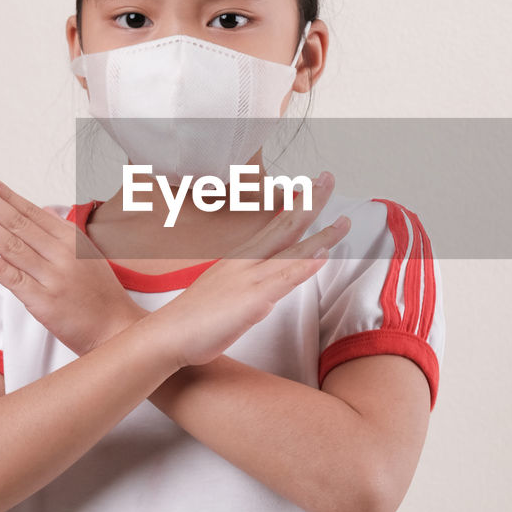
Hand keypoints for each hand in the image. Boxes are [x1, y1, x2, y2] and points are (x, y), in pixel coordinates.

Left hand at [0, 176, 141, 355]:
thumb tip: (44, 209)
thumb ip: (62, 231)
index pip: (32, 212)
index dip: (7, 196)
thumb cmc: (101, 292)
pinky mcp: (45, 303)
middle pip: (20, 224)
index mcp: (72, 239)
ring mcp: (53, 278)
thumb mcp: (88, 253)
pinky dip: (0, 267)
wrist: (116, 327)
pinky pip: (17, 282)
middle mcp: (63, 254)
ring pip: (14, 248)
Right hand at [148, 171, 350, 369]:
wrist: (168, 334)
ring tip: (344, 220)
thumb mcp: (222, 289)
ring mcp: (249, 278)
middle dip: (310, 200)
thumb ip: (244, 280)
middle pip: (284, 225)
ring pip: (291, 250)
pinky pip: (284, 279)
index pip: (273, 224)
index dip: (295, 204)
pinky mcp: (252, 300)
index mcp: (239, 257)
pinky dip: (305, 264)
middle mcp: (245, 261)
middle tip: (328, 177)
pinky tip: (324, 254)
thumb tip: (263, 280)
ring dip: (321, 234)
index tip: (311, 186)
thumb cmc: (194, 318)